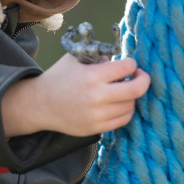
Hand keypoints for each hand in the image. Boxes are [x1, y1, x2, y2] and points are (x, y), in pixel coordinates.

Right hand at [1, 54, 150, 137]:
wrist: (40, 104)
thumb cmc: (60, 77)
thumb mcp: (75, 59)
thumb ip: (97, 56)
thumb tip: (118, 59)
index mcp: (92, 75)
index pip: (126, 67)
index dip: (132, 63)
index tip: (129, 64)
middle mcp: (96, 96)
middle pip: (136, 90)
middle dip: (143, 80)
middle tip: (140, 76)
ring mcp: (96, 114)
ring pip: (130, 105)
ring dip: (132, 96)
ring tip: (125, 90)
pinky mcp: (95, 128)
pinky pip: (123, 120)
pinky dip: (126, 110)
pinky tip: (121, 103)